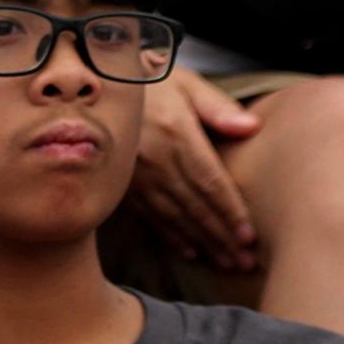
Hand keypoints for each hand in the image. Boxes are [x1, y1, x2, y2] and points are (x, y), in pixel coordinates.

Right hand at [129, 68, 263, 270]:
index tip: (250, 237)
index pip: (211, 182)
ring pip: (175, 216)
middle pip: (196, 206)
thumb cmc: (150, 80)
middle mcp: (156, 159)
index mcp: (176, 133)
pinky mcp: (123, 182)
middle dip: (222, 237)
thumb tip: (251, 127)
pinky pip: (150, 215)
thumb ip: (218, 106)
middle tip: (245, 264)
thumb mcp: (185, 82)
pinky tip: (189, 251)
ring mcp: (136, 174)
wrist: (93, 83)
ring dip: (202, 243)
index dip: (231, 212)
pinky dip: (170, 236)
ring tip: (225, 263)